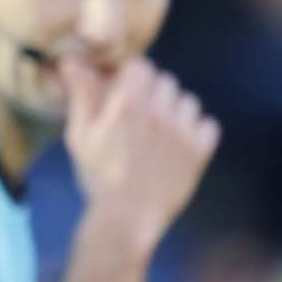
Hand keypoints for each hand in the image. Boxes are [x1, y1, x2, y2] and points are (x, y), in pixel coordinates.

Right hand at [58, 54, 219, 252]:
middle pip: (166, 80)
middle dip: (154, 93)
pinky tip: (183, 144)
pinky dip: (199, 131)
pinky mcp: (199, 152)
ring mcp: (181, 132)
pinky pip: (210, 125)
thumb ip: (81, 95)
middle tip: (144, 118)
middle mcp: (158, 112)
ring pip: (188, 101)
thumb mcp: (80, 136)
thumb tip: (72, 62)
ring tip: (164, 132)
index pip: (141, 65)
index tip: (128, 93)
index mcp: (128, 104)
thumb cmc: (98, 177)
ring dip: (177, 111)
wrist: (126, 219)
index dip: (133, 77)